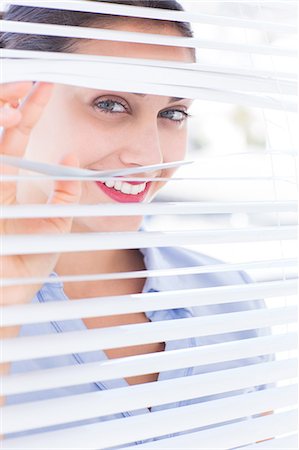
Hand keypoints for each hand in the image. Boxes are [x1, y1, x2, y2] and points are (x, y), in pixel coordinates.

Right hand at [0, 82, 81, 307]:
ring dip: (0, 119)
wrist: (12, 293)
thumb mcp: (56, 222)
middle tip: (31, 81)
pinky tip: (9, 124)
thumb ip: (64, 194)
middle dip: (9, 102)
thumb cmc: (31, 261)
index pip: (15, 135)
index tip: (45, 86)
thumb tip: (72, 161)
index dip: (29, 110)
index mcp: (7, 181)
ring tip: (20, 101)